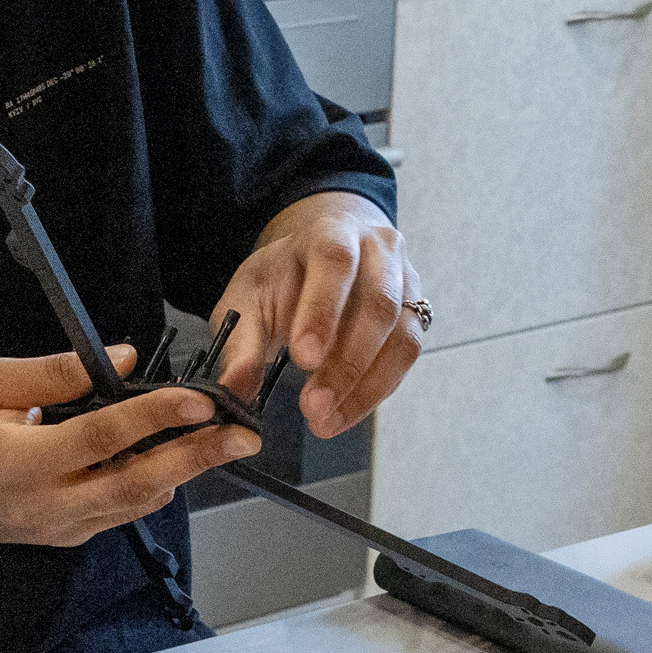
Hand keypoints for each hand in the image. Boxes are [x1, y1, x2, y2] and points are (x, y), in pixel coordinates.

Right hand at [0, 340, 261, 553]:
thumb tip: (121, 359)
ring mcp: (60, 527)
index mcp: (24, 463)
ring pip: (137, 502)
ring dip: (183, 471)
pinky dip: (153, 486)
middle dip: (198, 455)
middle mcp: (49, 504)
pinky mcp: (66, 535)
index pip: (106, 436)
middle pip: (139, 480)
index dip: (157, 415)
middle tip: (243, 435)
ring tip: (222, 442)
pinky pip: (120, 511)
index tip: (199, 399)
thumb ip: (53, 372)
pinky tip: (175, 461)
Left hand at [212, 190, 423, 438]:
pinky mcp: (416, 314)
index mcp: (331, 232)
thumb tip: (236, 389)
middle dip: (346, 364)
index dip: (322, 310)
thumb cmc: (284, 278)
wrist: (325, 257)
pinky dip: (376, 390)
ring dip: (365, 386)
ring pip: (402, 336)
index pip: (335, 261)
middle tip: (313, 407)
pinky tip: (345, 412)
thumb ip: (242, 343)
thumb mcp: (248, 299)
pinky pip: (406, 357)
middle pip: (378, 304)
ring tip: (326, 420)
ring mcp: (405, 281)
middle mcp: (378, 251)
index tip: (303, 359)